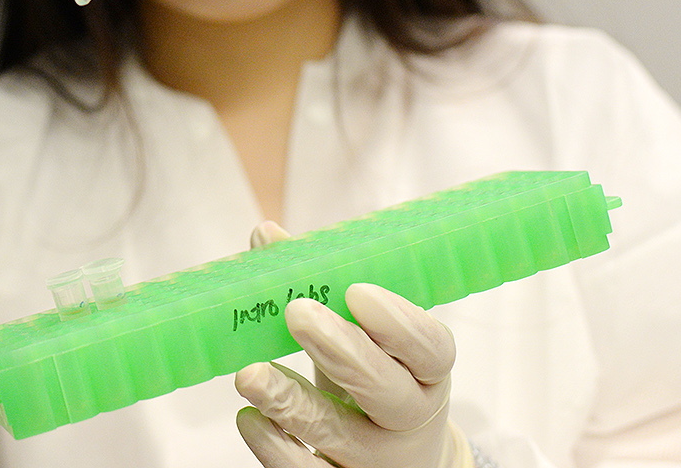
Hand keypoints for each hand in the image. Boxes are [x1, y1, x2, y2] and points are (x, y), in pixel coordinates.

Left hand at [234, 224, 471, 467]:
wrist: (396, 461)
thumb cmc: (373, 378)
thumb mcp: (362, 335)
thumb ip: (318, 283)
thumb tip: (266, 235)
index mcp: (427, 372)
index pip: (431, 349)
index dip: (399, 323)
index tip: (358, 292)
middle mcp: (409, 420)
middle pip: (388, 393)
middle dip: (342, 352)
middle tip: (298, 314)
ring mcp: (376, 460)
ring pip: (338, 436)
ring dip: (290, 402)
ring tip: (249, 374)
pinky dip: (274, 447)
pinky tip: (249, 417)